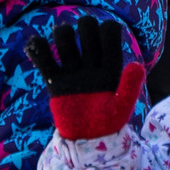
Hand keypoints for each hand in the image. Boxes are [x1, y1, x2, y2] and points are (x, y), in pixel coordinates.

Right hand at [23, 17, 145, 140]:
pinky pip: (44, 60)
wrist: (88, 140)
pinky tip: (33, 46)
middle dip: (84, 30)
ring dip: (62, 37)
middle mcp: (92, 63)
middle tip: (84, 45)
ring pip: (65, 39)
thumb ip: (129, 86)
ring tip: (63, 50)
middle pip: (86, 28)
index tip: (104, 42)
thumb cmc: (109, 123)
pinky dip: (37, 50)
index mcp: (111, 65)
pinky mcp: (55, 82)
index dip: (107, 30)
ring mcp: (73, 71)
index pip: (110, 32)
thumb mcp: (122, 107)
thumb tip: (136, 65)